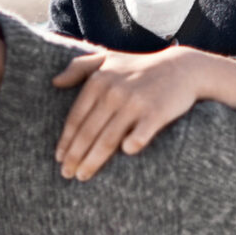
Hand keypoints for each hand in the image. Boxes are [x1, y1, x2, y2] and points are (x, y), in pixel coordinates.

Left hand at [52, 45, 202, 180]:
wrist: (181, 68)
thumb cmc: (140, 66)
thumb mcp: (107, 58)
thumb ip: (79, 67)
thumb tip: (54, 82)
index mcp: (99, 80)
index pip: (76, 117)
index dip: (66, 140)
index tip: (58, 158)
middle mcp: (114, 91)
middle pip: (88, 132)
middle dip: (74, 156)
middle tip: (66, 174)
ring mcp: (135, 102)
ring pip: (107, 140)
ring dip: (92, 161)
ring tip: (82, 176)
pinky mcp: (156, 113)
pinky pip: (139, 137)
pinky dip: (130, 146)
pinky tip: (124, 155)